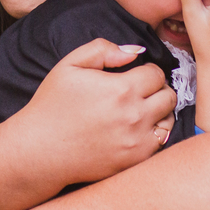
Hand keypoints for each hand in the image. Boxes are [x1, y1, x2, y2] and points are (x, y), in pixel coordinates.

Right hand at [20, 38, 176, 183]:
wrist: (40, 150)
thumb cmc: (52, 105)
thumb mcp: (70, 65)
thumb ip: (103, 49)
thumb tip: (135, 52)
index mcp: (121, 89)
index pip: (156, 73)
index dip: (146, 71)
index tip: (136, 76)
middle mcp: (134, 116)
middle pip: (168, 95)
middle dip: (157, 89)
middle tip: (141, 91)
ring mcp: (137, 141)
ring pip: (169, 118)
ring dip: (160, 111)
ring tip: (142, 109)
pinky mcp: (135, 160)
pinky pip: (161, 142)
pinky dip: (155, 133)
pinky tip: (139, 128)